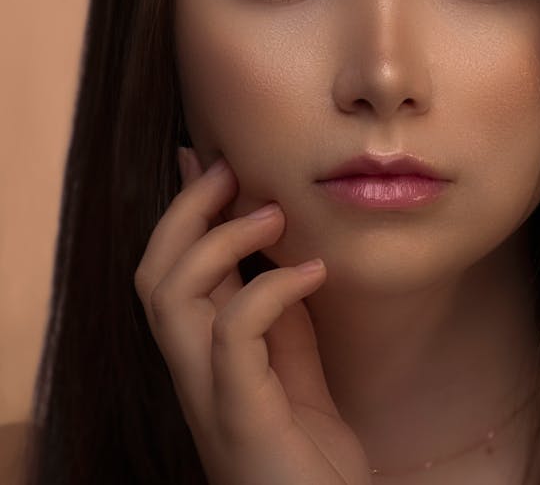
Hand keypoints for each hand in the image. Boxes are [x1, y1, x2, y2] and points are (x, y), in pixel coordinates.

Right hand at [134, 148, 372, 484]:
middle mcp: (192, 372)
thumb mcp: (295, 367)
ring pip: (170, 299)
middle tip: (229, 170)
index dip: (184, 211)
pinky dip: (270, 290)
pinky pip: (234, 336)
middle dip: (186, 212)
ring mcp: (209, 395)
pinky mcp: (240, 416)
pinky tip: (313, 271)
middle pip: (154, 276)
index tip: (203, 157)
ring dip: (218, 242)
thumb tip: (279, 252)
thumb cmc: (309, 454)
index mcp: (203, 356)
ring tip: (272, 213)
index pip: (173, 270)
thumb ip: (280, 317)